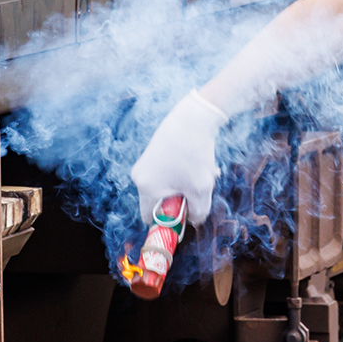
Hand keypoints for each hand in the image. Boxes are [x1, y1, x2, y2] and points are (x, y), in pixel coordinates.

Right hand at [131, 91, 227, 226]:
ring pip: (165, 186)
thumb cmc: (195, 154)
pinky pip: (166, 172)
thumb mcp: (202, 189)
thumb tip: (195, 221)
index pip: (149, 218)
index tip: (184, 218)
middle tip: (197, 192)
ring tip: (203, 174)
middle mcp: (139, 175)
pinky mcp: (152, 152)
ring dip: (184, 185)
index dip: (166, 223)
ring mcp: (144, 162)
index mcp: (146, 188)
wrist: (193, 117)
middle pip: (158, 201)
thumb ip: (199, 212)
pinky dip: (182, 173)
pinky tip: (198, 163)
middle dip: (180, 200)